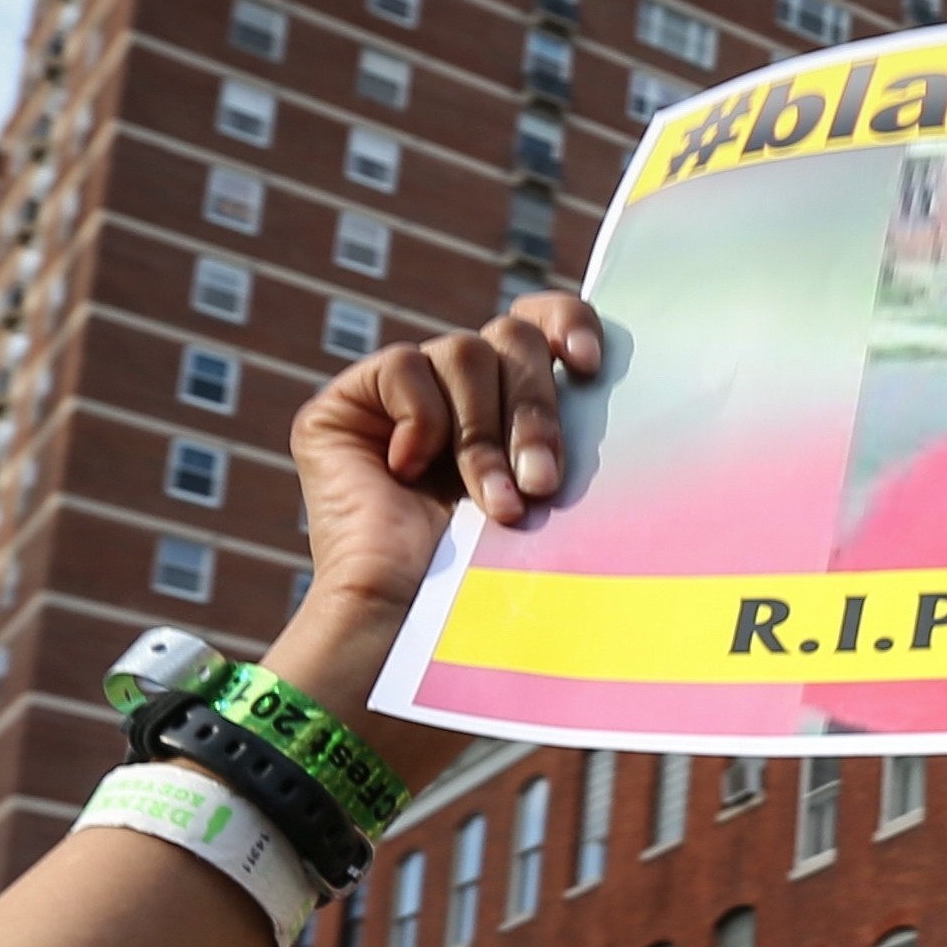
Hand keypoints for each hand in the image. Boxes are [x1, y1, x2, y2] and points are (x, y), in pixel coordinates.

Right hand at [292, 293, 603, 630]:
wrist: (420, 624)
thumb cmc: (496, 579)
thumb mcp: (547, 489)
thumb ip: (562, 426)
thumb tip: (600, 368)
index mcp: (508, 404)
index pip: (538, 323)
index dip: (565, 322)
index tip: (589, 364)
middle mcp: (455, 393)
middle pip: (510, 340)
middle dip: (533, 412)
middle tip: (544, 482)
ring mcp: (398, 398)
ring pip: (463, 352)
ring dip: (484, 435)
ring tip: (494, 505)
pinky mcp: (346, 407)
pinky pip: (403, 367)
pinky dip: (421, 420)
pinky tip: (410, 473)